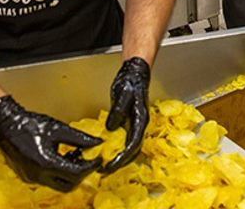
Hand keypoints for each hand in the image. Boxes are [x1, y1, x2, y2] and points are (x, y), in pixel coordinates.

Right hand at [0, 95, 101, 191]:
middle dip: (81, 174)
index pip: (76, 174)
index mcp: (46, 164)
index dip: (91, 167)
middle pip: (68, 185)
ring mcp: (31, 178)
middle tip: (88, 160)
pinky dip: (58, 172)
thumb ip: (79, 138)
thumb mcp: (58, 129)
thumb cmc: (29, 125)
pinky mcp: (27, 177)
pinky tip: (61, 156)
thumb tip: (97, 143)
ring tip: (74, 154)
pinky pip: (47, 180)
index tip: (98, 159)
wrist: (5, 125)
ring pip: (58, 184)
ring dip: (69, 173)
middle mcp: (37, 175)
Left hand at [103, 57, 150, 172]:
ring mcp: (135, 125)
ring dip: (119, 159)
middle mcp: (140, 125)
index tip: (110, 165)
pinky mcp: (129, 123)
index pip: (133, 144)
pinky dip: (117, 150)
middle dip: (120, 163)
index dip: (122, 157)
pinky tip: (106, 153)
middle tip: (104, 171)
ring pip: (130, 148)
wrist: (135, 74)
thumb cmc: (131, 82)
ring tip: (104, 166)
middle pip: (133, 151)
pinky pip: (125, 141)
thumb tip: (111, 127)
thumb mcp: (122, 94)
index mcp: (140, 119)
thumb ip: (118, 110)